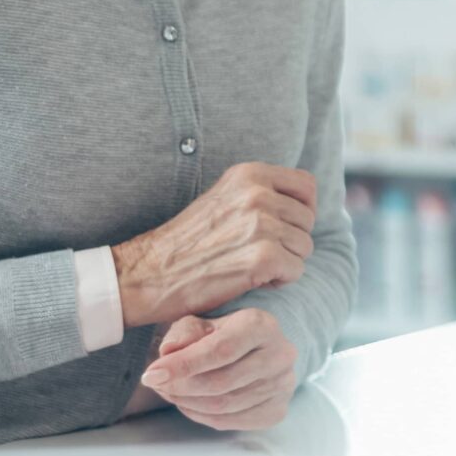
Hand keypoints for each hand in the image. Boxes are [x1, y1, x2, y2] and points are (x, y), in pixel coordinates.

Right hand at [112, 163, 315, 329]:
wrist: (148, 273)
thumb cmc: (186, 242)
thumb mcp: (224, 199)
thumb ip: (260, 193)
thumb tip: (304, 202)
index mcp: (250, 174)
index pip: (307, 186)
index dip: (302, 210)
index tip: (286, 228)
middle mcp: (258, 193)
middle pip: (307, 220)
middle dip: (291, 241)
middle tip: (260, 254)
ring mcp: (261, 225)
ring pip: (305, 247)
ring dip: (286, 262)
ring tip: (253, 266)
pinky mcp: (263, 257)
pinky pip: (296, 270)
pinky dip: (280, 281)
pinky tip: (253, 280)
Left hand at [141, 309, 299, 431]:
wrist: (256, 350)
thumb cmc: (223, 334)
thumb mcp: (202, 323)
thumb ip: (184, 333)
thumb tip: (168, 351)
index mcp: (262, 325)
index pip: (221, 350)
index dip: (183, 365)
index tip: (151, 375)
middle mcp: (280, 355)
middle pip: (222, 382)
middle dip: (181, 387)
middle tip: (157, 385)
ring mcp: (283, 385)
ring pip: (225, 405)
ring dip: (187, 403)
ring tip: (169, 392)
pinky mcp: (277, 410)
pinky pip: (231, 421)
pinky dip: (202, 416)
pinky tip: (188, 403)